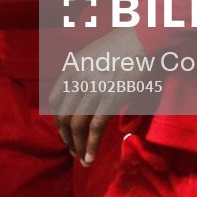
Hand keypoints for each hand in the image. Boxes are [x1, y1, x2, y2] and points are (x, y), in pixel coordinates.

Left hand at [47, 29, 144, 164]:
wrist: (141, 37)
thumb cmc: (121, 46)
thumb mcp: (91, 55)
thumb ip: (81, 74)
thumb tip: (80, 94)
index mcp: (71, 69)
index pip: (55, 102)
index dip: (59, 120)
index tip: (66, 131)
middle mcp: (77, 80)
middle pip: (63, 117)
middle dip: (67, 138)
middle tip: (73, 150)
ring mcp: (93, 89)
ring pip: (77, 125)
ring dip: (77, 146)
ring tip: (81, 159)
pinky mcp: (111, 99)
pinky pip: (95, 128)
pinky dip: (90, 146)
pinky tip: (90, 157)